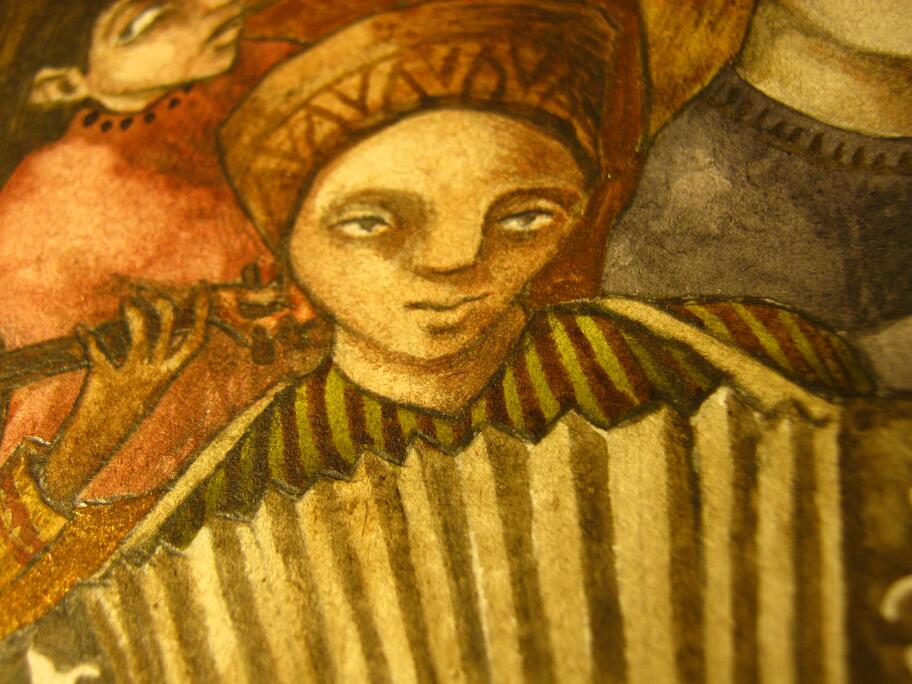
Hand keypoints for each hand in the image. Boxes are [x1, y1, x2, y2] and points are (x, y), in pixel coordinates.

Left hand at [41, 288, 209, 504]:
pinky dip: (88, 336)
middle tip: (149, 292)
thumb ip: (158, 357)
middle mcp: (154, 372)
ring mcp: (131, 374)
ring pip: (140, 329)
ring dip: (132, 309)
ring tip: (126, 301)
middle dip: (162, 302)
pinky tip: (81, 329)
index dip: (202, 311)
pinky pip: (97, 350)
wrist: (99, 439)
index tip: (202, 286)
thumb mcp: (150, 384)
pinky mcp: (105, 376)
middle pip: (169, 325)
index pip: (196, 339)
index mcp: (169, 374)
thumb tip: (162, 325)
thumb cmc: (125, 409)